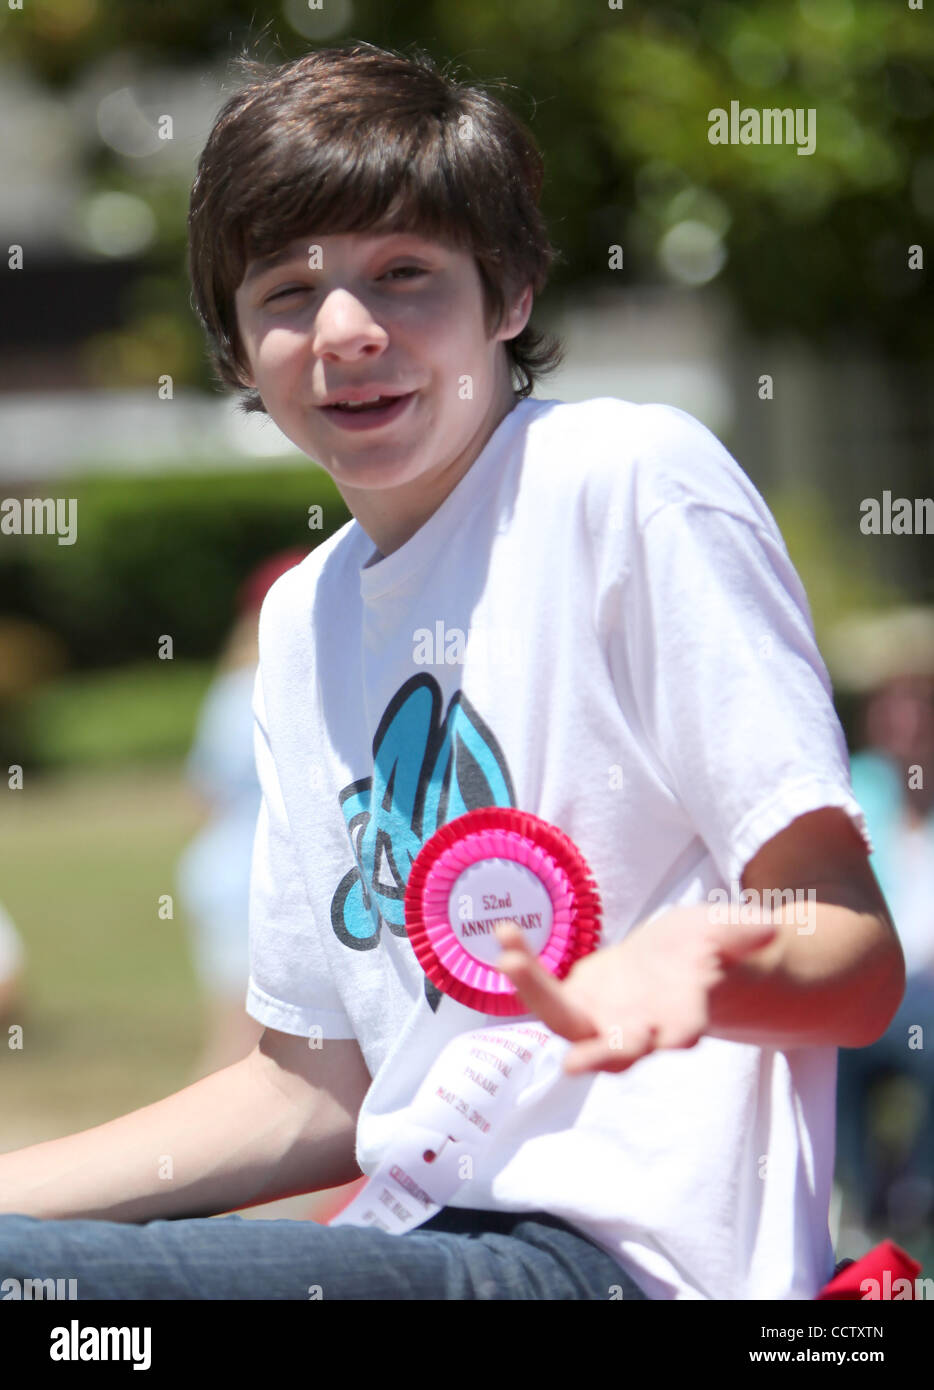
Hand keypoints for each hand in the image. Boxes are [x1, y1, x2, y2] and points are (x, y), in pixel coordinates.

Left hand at [493, 909, 777, 1075]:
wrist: (669, 970)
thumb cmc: (705, 954)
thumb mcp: (727, 935)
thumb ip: (741, 934)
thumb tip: (770, 929)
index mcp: (682, 1013)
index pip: (683, 1027)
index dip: (679, 1031)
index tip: (679, 1038)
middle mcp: (639, 1029)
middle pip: (620, 1050)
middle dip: (601, 1054)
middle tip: (577, 1065)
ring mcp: (601, 1021)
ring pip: (567, 1022)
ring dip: (536, 993)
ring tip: (509, 959)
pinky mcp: (574, 1002)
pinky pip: (543, 990)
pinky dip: (523, 966)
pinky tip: (505, 935)